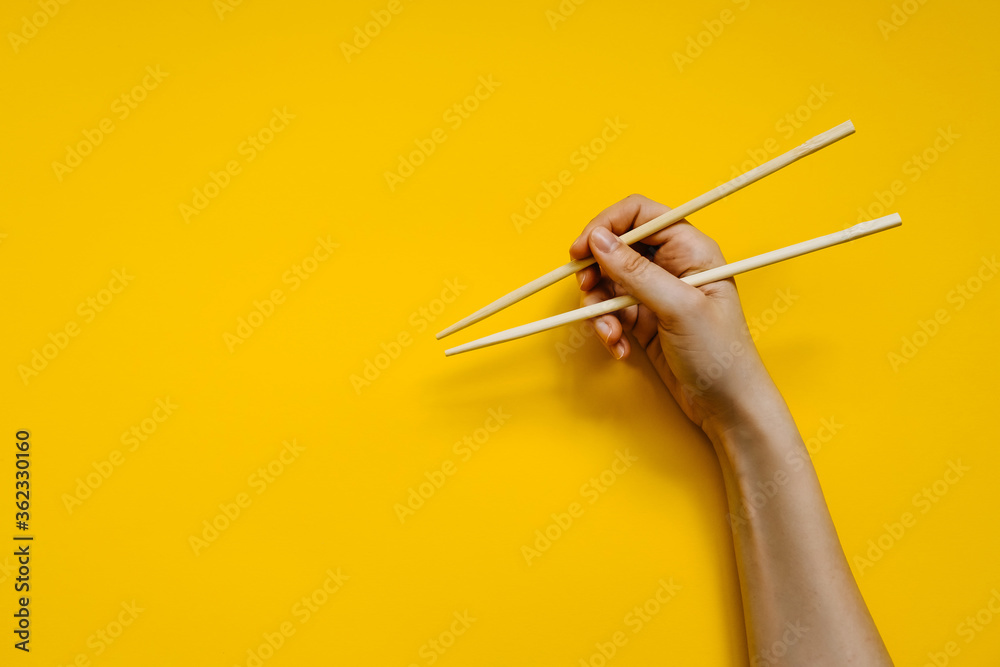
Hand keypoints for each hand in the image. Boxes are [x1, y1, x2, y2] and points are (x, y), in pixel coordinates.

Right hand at [569, 194, 776, 431]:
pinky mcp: (645, 320)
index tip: (581, 249)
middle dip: (596, 271)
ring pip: (608, 283)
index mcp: (690, 249)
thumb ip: (635, 271)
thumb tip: (598, 239)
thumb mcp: (678, 307)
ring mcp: (656, 293)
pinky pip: (611, 313)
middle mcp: (672, 265)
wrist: (728, 406)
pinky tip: (620, 350)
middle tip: (587, 291)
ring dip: (600, 309)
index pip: (639, 214)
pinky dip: (607, 329)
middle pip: (617, 247)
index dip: (607, 225)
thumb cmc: (720, 354)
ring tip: (610, 335)